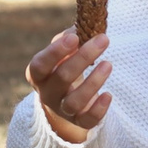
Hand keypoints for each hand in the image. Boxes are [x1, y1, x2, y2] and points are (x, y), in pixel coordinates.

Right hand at [25, 28, 111, 143]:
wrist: (65, 100)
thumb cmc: (64, 67)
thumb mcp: (63, 52)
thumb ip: (70, 37)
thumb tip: (84, 26)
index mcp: (38, 74)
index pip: (40, 64)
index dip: (55, 51)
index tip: (75, 37)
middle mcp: (47, 93)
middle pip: (62, 78)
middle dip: (83, 57)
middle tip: (104, 39)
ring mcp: (62, 109)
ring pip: (74, 102)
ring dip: (93, 82)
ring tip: (108, 64)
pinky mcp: (78, 121)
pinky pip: (87, 120)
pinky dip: (99, 109)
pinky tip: (108, 95)